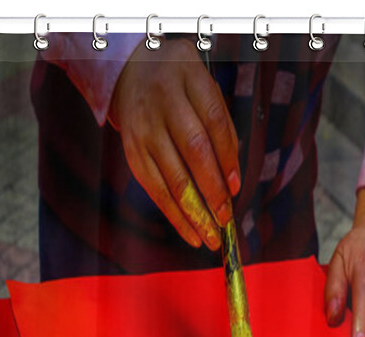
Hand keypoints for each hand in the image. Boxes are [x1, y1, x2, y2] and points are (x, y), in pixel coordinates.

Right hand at [109, 39, 239, 250]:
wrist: (128, 69)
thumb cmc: (180, 87)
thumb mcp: (205, 90)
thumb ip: (222, 129)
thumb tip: (232, 181)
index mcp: (189, 78)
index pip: (214, 121)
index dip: (227, 158)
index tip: (236, 189)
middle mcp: (163, 102)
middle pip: (194, 150)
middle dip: (213, 190)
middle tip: (226, 220)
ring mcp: (144, 128)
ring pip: (172, 177)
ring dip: (194, 213)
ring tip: (211, 238)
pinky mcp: (132, 151)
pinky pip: (154, 189)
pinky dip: (174, 215)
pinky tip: (191, 233)